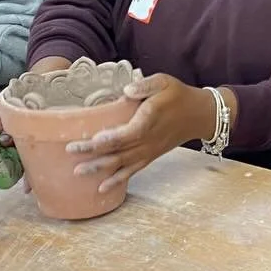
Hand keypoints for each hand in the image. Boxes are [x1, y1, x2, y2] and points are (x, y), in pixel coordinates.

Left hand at [65, 74, 214, 193]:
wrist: (199, 115)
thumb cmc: (179, 95)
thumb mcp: (165, 82)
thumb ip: (146, 85)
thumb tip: (127, 90)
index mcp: (150, 119)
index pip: (127, 133)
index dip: (109, 138)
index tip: (91, 139)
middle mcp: (148, 140)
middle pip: (118, 149)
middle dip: (94, 152)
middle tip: (71, 152)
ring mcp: (149, 151)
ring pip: (122, 163)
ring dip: (100, 168)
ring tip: (78, 172)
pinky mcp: (150, 156)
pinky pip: (132, 171)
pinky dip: (117, 180)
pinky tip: (101, 188)